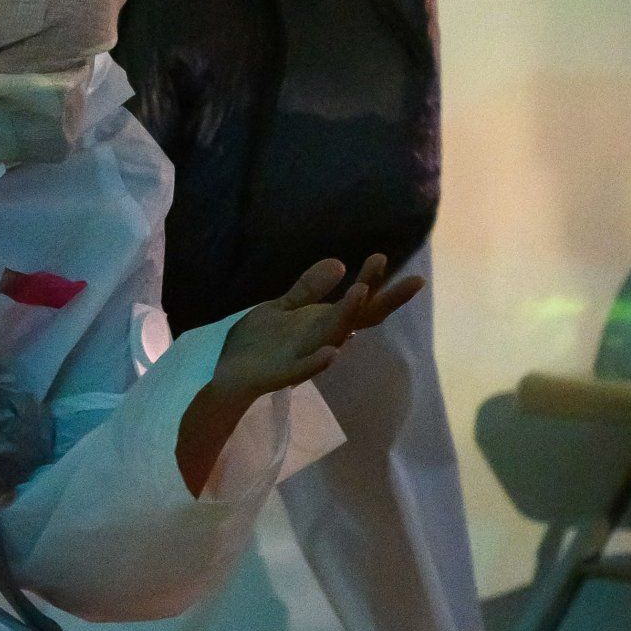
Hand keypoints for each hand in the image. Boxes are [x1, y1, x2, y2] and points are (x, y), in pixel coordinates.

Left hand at [175, 254, 425, 494]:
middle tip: (404, 278)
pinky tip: (333, 353)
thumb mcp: (281, 308)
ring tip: (360, 292)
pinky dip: (318, 362)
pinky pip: (304, 369)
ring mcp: (303, 357)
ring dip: (347, 317)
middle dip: (377, 297)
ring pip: (333, 337)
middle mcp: (320, 340)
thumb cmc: (257, 344)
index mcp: (321, 323)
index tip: (381, 256)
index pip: (356, 303)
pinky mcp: (281, 374)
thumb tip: (339, 262)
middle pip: (356, 318)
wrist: (226, 375)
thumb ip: (308, 289)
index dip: (372, 281)